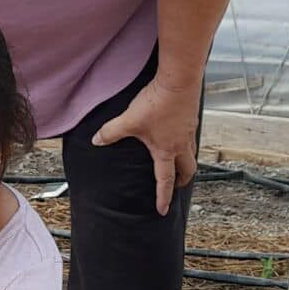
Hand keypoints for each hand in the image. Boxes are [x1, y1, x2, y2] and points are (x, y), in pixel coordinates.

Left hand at [91, 74, 201, 215]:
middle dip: (182, 181)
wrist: (179, 79)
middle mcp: (181, 144)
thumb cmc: (156, 102)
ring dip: (186, 162)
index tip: (162, 210)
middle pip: (187, 170)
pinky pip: (191, 137)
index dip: (163, 197)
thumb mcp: (129, 120)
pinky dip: (186, 142)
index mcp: (166, 150)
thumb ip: (111, 132)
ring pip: (191, 153)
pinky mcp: (192, 117)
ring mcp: (189, 131)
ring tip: (178, 163)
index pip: (164, 180)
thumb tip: (96, 141)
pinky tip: (178, 135)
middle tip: (177, 186)